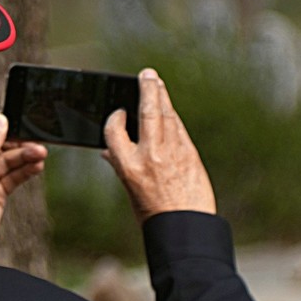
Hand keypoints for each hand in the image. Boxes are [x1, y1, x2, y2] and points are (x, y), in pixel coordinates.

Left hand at [0, 113, 46, 250]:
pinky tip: (37, 165)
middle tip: (35, 140)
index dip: (0, 123)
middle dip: (19, 141)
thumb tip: (0, 120)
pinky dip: (27, 170)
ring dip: (26, 155)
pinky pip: (15, 176)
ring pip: (11, 159)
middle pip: (1, 143)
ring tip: (40, 153)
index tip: (16, 120)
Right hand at [103, 68, 215, 223]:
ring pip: (166, 115)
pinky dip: (172, 117)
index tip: (120, 112)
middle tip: (147, 74)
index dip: (115, 117)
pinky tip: (169, 110)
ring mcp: (173, 151)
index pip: (114, 129)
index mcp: (128, 166)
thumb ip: (122, 163)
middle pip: (147, 111)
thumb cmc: (154, 212)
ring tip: (157, 84)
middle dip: (147, 89)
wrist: (186, 226)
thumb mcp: (130, 189)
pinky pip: (178, 128)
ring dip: (161, 96)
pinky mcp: (190, 153)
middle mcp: (150, 154)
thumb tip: (110, 150)